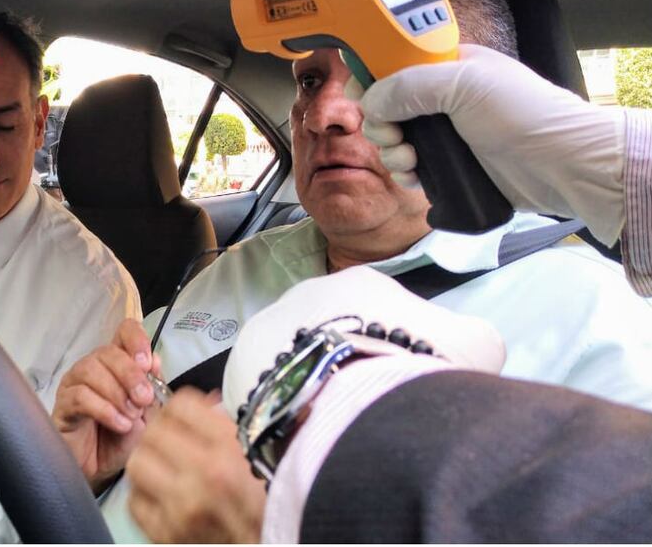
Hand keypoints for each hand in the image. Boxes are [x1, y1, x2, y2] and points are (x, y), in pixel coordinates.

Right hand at [51, 318, 161, 489]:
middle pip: (108, 351)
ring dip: (117, 394)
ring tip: (131, 417)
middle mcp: (93, 367)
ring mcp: (75, 384)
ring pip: (91, 370)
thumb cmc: (122, 439)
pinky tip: (118, 424)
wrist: (102, 471)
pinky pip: (81, 396)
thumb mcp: (147, 413)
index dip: (135, 339)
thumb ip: (152, 388)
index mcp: (117, 363)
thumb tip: (155, 361)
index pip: (123, 332)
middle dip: (130, 375)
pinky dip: (104, 409)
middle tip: (143, 399)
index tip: (147, 363)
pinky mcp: (63, 405)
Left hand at [126, 388, 265, 542]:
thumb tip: (195, 405)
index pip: (181, 406)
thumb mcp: (253, 452)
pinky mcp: (166, 534)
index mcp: (230, 450)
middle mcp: (205, 477)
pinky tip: (160, 494)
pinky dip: (142, 494)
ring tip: (161, 467)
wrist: (269, 544)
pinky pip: (134, 502)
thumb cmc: (265, 501)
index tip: (179, 417)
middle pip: (153, 432)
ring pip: (137, 464)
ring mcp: (182, 509)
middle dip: (158, 432)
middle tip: (166, 440)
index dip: (177, 409)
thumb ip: (222, 425)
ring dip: (146, 461)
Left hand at [222, 265, 505, 414]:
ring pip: (290, 361)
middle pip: (327, 332)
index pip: (378, 310)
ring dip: (307, 386)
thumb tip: (465, 345)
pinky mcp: (238, 374)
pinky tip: (301, 435)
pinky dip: (282, 412)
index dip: (392, 347)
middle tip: (363, 404)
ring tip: (331, 424)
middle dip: (344, 363)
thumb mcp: (477, 345)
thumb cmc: (420, 367)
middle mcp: (303, 295)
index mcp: (360, 281)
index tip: (400, 379)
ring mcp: (264, 331)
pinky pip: (265, 394)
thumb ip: (467, 337)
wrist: (360, 404)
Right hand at [360, 44, 626, 244]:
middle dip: (380, 120)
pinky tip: (417, 175)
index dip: (372, 75)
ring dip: (391, 150)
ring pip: (394, 137)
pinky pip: (410, 166)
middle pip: (386, 104)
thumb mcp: (464, 82)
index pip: (394, 61)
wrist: (561, 165)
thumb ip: (408, 85)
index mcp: (447, 64)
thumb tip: (369, 101)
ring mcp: (445, 132)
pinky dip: (406, 171)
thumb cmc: (522, 113)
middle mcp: (443, 96)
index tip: (360, 94)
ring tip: (410, 159)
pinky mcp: (449, 164)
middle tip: (392, 133)